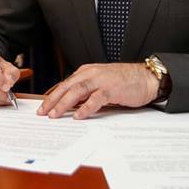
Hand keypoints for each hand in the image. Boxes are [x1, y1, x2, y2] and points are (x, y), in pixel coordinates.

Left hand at [37, 63, 159, 119]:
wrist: (146, 77)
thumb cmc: (124, 82)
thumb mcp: (100, 83)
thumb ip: (86, 91)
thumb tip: (70, 106)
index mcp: (86, 72)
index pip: (65, 84)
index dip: (52, 96)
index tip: (43, 107)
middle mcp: (90, 73)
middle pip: (66, 87)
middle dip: (52, 100)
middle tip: (42, 113)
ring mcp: (101, 80)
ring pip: (77, 91)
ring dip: (64, 104)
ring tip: (55, 115)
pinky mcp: (112, 89)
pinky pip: (95, 99)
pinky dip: (85, 108)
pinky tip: (78, 116)